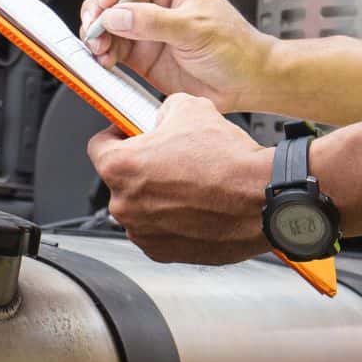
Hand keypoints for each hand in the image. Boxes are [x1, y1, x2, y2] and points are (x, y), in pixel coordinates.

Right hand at [79, 0, 270, 112]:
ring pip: (108, 26)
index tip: (106, 1)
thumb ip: (154, 22)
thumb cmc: (234, 47)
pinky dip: (103, 55)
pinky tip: (105, 60)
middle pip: (113, 0)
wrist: (246, 83)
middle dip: (98, 13)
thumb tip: (117, 15)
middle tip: (94, 28)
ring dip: (97, 36)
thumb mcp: (195, 28)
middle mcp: (155, 3)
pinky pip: (113, 50)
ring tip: (99, 49)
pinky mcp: (141, 55)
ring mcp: (146, 30)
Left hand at [87, 93, 271, 264]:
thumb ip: (162, 111)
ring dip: (156, 196)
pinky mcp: (163, 253)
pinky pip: (157, 230)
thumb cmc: (228, 160)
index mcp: (120, 167)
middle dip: (142, 168)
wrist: (263, 198)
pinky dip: (171, 219)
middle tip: (170, 158)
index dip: (116, 135)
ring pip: (140, 207)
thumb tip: (160, 117)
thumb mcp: (190, 108)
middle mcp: (125, 204)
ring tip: (190, 183)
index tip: (128, 135)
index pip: (98, 146)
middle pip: (121, 179)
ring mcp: (143, 232)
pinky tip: (196, 205)